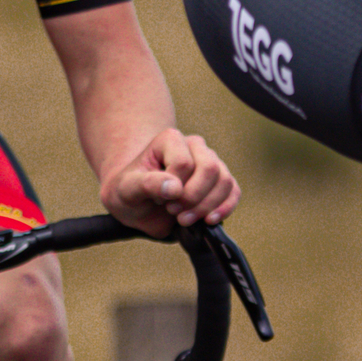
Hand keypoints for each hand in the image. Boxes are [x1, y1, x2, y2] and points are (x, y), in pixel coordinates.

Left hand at [101, 129, 241, 237]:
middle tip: (174, 212)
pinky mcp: (219, 181)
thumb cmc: (129, 191)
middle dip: (193, 197)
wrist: (136, 202)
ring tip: (184, 219)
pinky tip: (208, 221)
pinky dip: (224, 209)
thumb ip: (148, 184)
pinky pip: (233, 191)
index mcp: (170, 140)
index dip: (174, 188)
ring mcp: (210, 162)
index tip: (158, 200)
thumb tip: (175, 188)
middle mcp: (194, 146)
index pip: (184, 163)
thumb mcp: (127, 189)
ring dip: (206, 207)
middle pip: (209, 168)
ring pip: (224, 181)